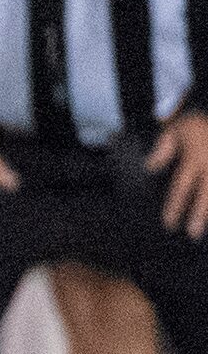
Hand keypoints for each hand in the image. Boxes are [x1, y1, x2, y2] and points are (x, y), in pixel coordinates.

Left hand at [148, 112, 207, 237]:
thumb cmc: (199, 119)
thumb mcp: (177, 127)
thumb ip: (163, 147)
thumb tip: (150, 166)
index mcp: (194, 157)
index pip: (182, 186)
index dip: (175, 206)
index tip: (169, 224)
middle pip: (206, 193)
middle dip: (199, 214)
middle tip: (192, 234)